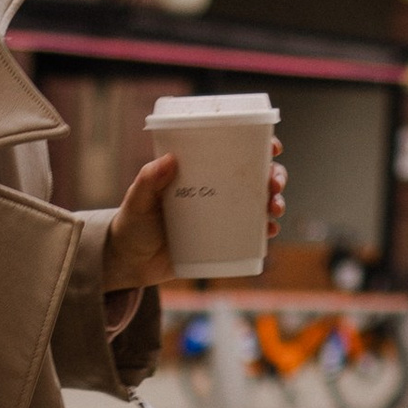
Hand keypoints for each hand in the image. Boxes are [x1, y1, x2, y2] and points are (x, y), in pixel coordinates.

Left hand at [103, 149, 289, 293]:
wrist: (131, 262)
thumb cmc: (133, 223)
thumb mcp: (138, 199)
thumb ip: (148, 180)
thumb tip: (169, 159)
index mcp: (200, 170)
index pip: (233, 150)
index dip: (259, 144)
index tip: (272, 147)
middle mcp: (217, 188)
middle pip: (256, 175)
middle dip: (275, 175)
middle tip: (274, 183)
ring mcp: (222, 215)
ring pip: (260, 203)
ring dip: (276, 202)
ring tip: (274, 209)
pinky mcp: (223, 240)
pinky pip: (252, 234)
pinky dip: (266, 231)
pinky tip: (270, 231)